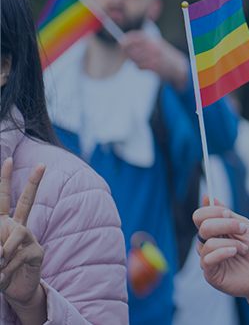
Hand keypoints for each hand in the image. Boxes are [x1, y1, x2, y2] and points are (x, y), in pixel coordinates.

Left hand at [1, 157, 47, 321]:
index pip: (3, 198)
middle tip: (42, 164)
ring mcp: (30, 238)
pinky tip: (5, 276)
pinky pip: (20, 254)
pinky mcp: (37, 252)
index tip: (7, 159)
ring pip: (17, 233)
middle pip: (27, 200)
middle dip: (34, 182)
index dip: (4, 179)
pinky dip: (8, 267)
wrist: (13, 290)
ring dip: (3, 253)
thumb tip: (1, 248)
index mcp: (4, 224)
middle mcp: (18, 226)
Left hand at [121, 31, 188, 89]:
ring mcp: (153, 56)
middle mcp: (152, 45)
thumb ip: (139, 42)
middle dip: (127, 53)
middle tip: (130, 55)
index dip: (124, 41)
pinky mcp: (154, 65)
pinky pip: (139, 66)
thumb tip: (121, 42)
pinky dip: (140, 67)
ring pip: (133, 59)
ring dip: (135, 61)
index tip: (120, 45)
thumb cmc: (162, 54)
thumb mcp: (154, 43)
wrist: (177, 65)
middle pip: (130, 49)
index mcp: (151, 38)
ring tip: (143, 60)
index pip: (133, 37)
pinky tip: (147, 65)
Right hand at [194, 195, 248, 300]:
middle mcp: (207, 243)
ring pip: (208, 243)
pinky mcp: (210, 273)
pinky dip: (223, 252)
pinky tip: (235, 253)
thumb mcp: (243, 226)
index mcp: (214, 230)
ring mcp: (207, 258)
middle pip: (203, 226)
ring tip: (244, 248)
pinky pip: (208, 259)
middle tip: (243, 229)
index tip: (228, 214)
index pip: (200, 216)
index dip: (212, 211)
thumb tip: (206, 197)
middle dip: (226, 225)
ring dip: (231, 242)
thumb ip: (226, 214)